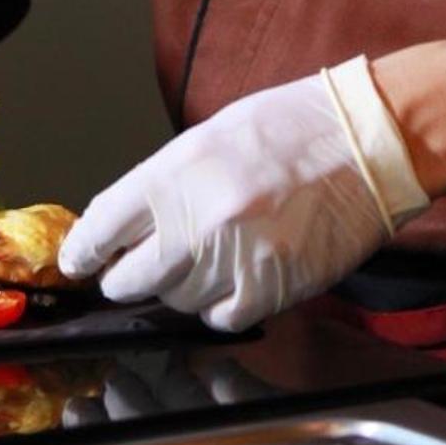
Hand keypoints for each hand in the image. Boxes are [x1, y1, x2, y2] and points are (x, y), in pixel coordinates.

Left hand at [58, 63, 427, 334]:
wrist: (367, 141)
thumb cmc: (294, 127)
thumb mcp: (213, 136)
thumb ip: (168, 182)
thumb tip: (130, 223)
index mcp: (178, 170)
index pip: (104, 225)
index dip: (84, 250)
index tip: (78, 262)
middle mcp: (200, 218)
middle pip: (131, 278)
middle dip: (124, 279)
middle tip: (128, 274)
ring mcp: (235, 259)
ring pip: (175, 300)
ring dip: (177, 287)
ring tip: (202, 259)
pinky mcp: (270, 288)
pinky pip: (220, 318)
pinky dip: (217, 307)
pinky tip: (231, 279)